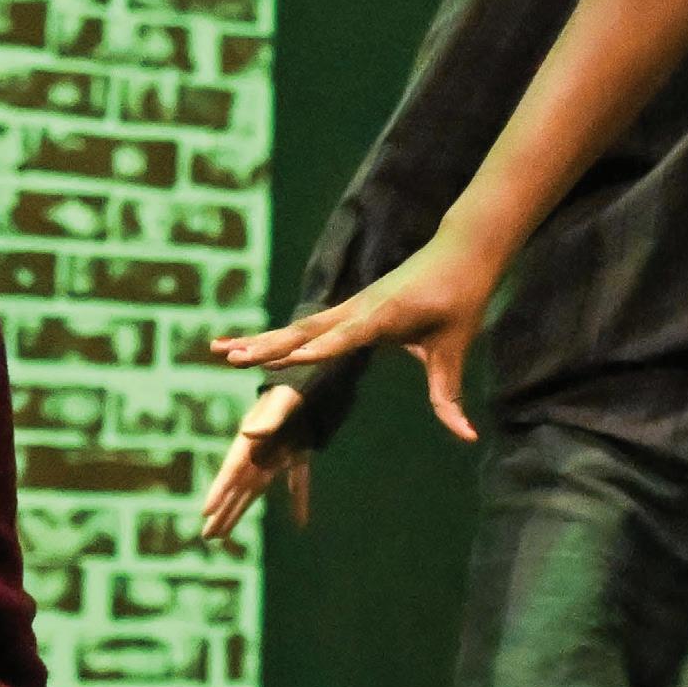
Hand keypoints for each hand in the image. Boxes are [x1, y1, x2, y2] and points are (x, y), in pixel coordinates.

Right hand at [199, 382, 315, 541]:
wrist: (320, 374)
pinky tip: (301, 524)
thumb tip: (246, 434)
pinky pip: (298, 482)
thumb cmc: (300, 386)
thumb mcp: (285, 400)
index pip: (231, 469)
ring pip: (258, 488)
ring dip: (242, 510)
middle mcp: (259, 448)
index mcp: (252, 438)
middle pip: (239, 486)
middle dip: (224, 511)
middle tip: (208, 536)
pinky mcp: (299, 452)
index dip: (218, 491)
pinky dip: (299, 502)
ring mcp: (278, 451)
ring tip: (225, 533)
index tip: (205, 512)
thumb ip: (268, 419)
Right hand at [211, 222, 498, 439]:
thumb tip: (466, 436)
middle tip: (232, 359)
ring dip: (260, 341)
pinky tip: (247, 344)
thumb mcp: (456, 347)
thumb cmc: (461, 298)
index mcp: (384, 315)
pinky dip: (275, 335)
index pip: (345, 337)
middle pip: (306, 331)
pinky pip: (305, 325)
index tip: (288, 359)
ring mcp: (349, 306)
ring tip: (220, 353)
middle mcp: (358, 308)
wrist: (460, 250)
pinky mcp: (348, 308)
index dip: (318, 350)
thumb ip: (450, 396)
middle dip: (269, 346)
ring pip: (298, 327)